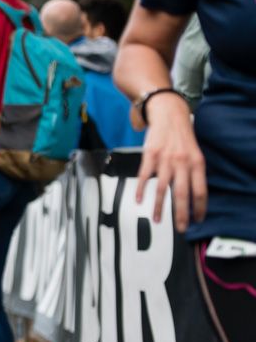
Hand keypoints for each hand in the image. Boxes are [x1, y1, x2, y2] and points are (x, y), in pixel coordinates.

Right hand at [135, 93, 204, 230]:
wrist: (168, 113)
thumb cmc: (181, 136)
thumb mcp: (194, 153)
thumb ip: (193, 172)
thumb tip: (192, 195)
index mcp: (197, 163)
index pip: (200, 191)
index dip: (200, 208)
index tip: (198, 220)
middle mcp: (182, 163)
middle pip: (182, 194)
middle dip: (181, 214)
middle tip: (181, 228)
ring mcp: (165, 160)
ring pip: (163, 189)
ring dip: (160, 207)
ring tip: (158, 220)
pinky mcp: (150, 156)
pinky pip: (145, 177)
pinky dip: (142, 190)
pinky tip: (139, 200)